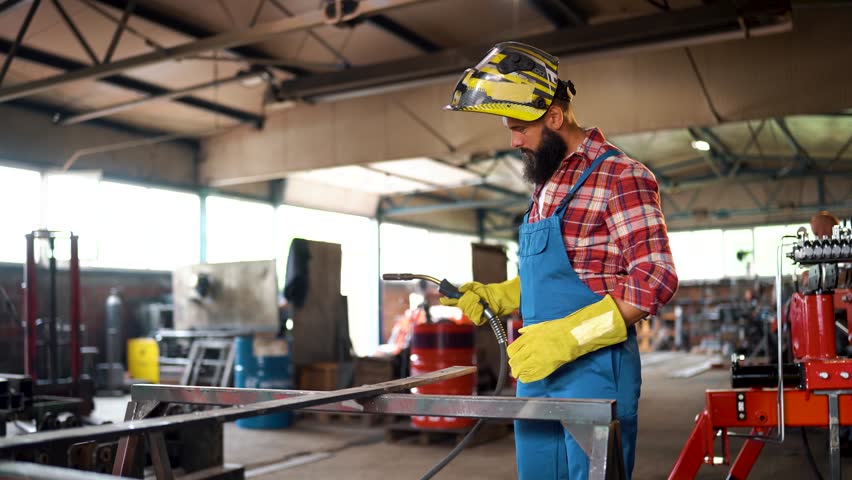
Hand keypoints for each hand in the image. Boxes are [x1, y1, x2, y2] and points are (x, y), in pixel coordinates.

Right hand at [439, 277, 519, 325]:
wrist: (497, 298)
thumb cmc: (486, 292)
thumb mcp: (476, 286)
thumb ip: (467, 287)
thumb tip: (459, 290)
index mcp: (465, 300)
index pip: (453, 301)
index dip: (447, 301)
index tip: (442, 300)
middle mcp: (467, 307)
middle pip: (461, 306)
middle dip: (467, 301)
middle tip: (475, 297)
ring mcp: (472, 314)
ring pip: (468, 312)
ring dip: (475, 305)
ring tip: (481, 301)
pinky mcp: (478, 319)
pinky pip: (475, 317)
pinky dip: (479, 312)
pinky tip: (483, 308)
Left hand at [507, 295, 626, 382]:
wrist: (573, 337)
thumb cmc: (559, 330)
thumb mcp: (541, 326)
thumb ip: (528, 330)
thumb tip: (521, 332)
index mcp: (528, 338)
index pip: (512, 350)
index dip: (512, 355)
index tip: (515, 357)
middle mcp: (529, 348)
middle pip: (514, 361)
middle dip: (515, 365)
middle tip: (518, 367)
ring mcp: (536, 359)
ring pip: (519, 370)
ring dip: (519, 372)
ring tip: (522, 373)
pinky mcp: (544, 368)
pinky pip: (529, 377)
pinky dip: (527, 377)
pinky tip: (529, 376)